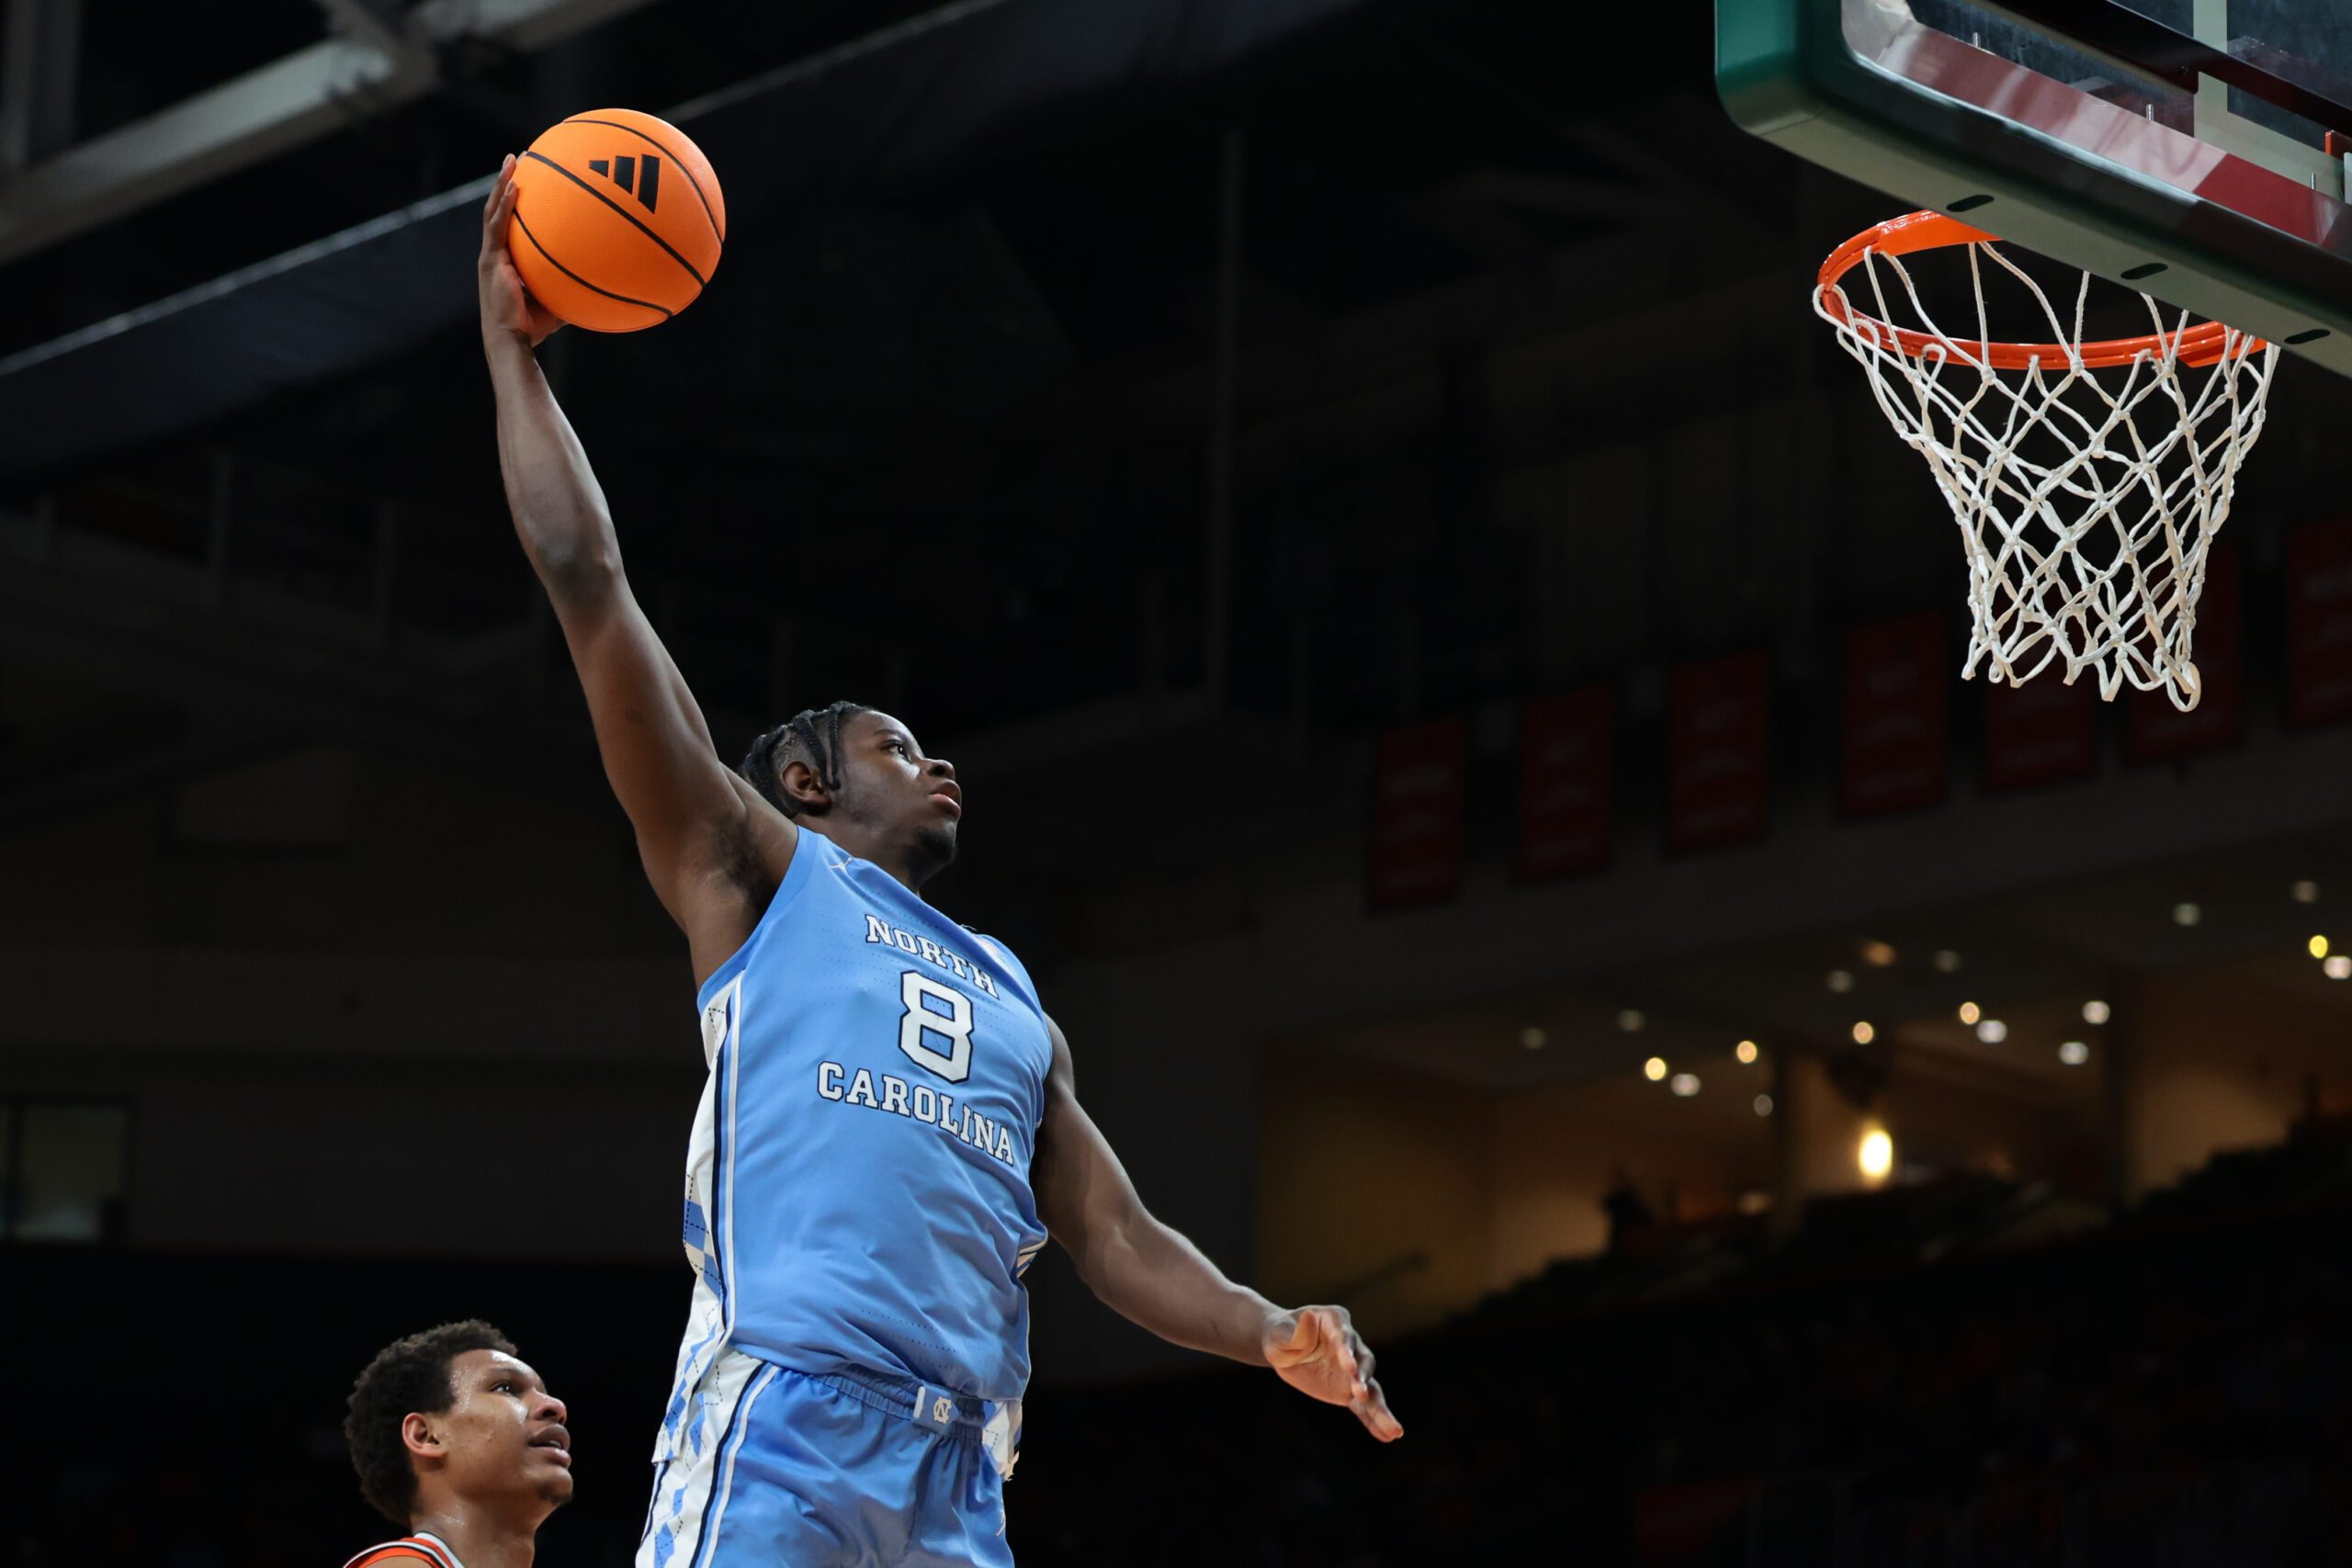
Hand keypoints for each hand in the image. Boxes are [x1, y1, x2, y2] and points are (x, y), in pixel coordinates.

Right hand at [479, 154, 564, 350]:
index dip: (515, 201)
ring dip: (503, 183)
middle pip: (499, 209)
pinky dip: (506, 204)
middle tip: (518, 158)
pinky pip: (498, 226)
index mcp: (506, 259)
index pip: (509, 223)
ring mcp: (491, 255)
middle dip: (507, 181)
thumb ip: (574, 285)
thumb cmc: (534, 327)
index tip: (528, 179)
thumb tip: (606, 280)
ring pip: (494, 210)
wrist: (512, 340)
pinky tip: (515, 185)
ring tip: (512, 159)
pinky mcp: (491, 260)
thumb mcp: (558, 299)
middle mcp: (495, 253)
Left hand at [1263, 1304, 1401, 1441]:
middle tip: (1359, 1393)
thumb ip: (1293, 1331)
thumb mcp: (1280, 1332)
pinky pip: (1364, 1408)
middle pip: (1364, 1362)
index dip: (1348, 1352)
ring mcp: (1353, 1370)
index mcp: (1336, 1321)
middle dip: (1363, 1378)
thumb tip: (1307, 1318)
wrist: (1283, 1349)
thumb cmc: (1281, 1334)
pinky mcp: (1348, 1391)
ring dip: (1381, 1408)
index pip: (1345, 1337)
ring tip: (1394, 1430)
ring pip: (1371, 1389)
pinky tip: (1387, 1437)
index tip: (1350, 1368)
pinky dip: (1374, 1421)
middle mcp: (1352, 1345)